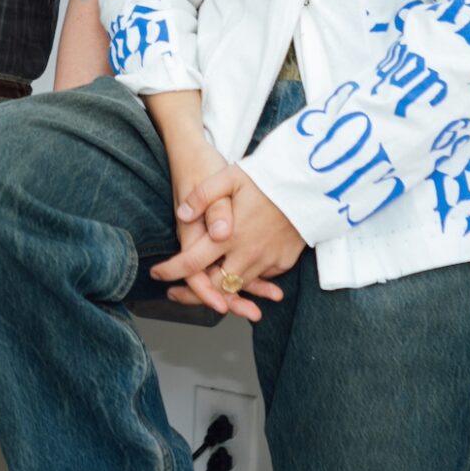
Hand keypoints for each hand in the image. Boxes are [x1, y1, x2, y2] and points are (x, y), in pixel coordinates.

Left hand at [153, 166, 306, 311]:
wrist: (311, 185)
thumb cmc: (269, 178)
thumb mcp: (230, 177)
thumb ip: (203, 196)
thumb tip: (183, 214)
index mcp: (230, 235)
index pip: (194, 262)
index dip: (172, 271)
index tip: (158, 274)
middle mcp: (248, 254)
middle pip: (214, 286)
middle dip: (193, 293)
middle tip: (175, 293)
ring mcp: (268, 261)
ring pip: (237, 287)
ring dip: (219, 291)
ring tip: (202, 290)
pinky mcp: (283, 262)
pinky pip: (259, 278)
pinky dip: (246, 280)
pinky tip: (235, 275)